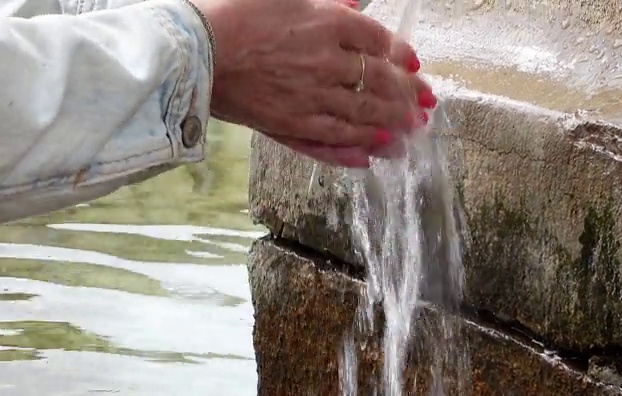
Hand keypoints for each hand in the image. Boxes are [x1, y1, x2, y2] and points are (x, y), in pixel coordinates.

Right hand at [191, 0, 434, 158]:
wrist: (195, 50)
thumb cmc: (233, 11)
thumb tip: (354, 1)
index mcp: (328, 22)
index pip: (378, 41)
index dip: (401, 54)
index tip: (414, 65)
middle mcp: (328, 62)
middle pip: (380, 81)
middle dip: (408, 95)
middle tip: (425, 105)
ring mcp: (311, 97)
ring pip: (364, 115)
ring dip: (393, 124)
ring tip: (412, 132)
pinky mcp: (291, 125)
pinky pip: (332, 141)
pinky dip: (355, 149)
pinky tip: (374, 154)